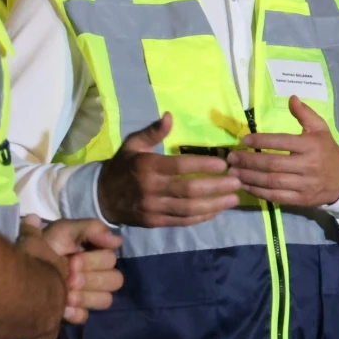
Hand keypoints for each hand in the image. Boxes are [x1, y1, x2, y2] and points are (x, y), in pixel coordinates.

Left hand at [16, 216, 123, 338]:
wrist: (14, 281)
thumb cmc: (39, 253)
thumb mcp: (62, 231)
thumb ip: (91, 228)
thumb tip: (118, 241)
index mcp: (91, 255)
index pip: (112, 259)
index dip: (94, 262)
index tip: (72, 261)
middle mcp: (92, 275)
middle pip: (115, 280)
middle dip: (91, 280)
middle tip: (69, 278)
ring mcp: (85, 296)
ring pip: (106, 300)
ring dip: (86, 297)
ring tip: (66, 297)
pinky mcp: (73, 314)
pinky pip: (85, 317)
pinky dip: (74, 313)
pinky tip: (62, 310)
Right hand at [98, 113, 241, 226]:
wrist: (101, 197)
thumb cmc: (122, 166)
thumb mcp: (133, 144)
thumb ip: (153, 132)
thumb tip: (170, 116)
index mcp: (146, 167)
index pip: (180, 167)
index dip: (203, 165)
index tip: (223, 164)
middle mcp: (150, 189)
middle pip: (188, 190)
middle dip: (216, 187)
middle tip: (237, 182)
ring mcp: (152, 208)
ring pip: (188, 209)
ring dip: (214, 205)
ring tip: (234, 198)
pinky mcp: (155, 222)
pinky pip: (182, 221)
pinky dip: (202, 217)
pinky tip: (217, 210)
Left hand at [228, 97, 338, 206]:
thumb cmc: (327, 151)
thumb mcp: (320, 129)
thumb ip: (305, 114)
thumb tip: (291, 98)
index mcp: (311, 146)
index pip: (282, 142)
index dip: (260, 142)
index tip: (243, 141)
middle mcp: (308, 165)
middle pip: (273, 164)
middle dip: (249, 161)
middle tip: (231, 158)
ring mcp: (304, 184)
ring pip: (272, 182)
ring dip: (249, 177)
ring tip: (233, 173)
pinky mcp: (301, 200)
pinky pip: (276, 197)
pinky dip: (258, 192)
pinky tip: (245, 186)